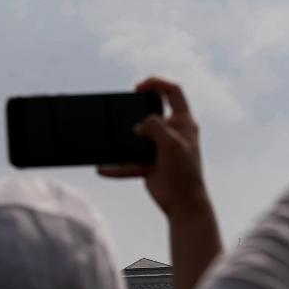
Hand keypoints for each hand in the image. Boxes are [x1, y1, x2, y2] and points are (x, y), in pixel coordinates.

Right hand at [98, 78, 210, 219]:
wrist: (183, 204)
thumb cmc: (185, 172)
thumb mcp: (171, 143)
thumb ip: (155, 127)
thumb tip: (140, 126)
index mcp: (184, 122)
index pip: (173, 93)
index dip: (157, 84)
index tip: (139, 88)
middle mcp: (172, 133)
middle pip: (152, 113)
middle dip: (137, 111)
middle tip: (123, 110)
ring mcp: (160, 149)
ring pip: (137, 139)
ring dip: (123, 141)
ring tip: (108, 138)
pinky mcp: (150, 165)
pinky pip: (129, 162)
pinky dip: (117, 166)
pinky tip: (103, 168)